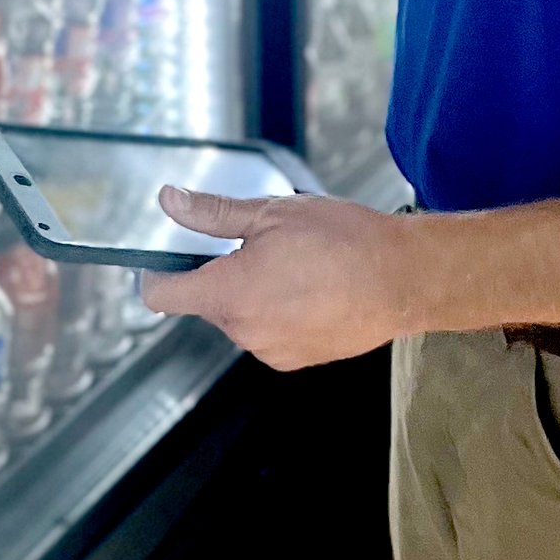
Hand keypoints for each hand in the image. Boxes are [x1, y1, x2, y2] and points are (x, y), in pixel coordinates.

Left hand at [138, 184, 415, 370]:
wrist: (403, 280)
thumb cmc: (343, 241)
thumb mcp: (271, 213)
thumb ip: (212, 213)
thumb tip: (170, 201)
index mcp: (231, 293)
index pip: (163, 296)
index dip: (155, 274)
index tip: (163, 258)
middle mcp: (245, 331)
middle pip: (206, 302)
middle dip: (220, 274)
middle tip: (258, 245)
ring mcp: (271, 350)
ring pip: (238, 317)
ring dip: (250, 293)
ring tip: (293, 266)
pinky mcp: (295, 359)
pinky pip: (267, 332)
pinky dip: (275, 312)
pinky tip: (308, 289)